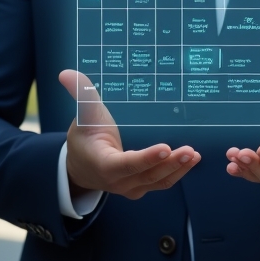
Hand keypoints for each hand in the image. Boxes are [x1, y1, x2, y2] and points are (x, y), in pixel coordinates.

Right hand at [58, 70, 200, 200]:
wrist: (81, 167)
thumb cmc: (85, 138)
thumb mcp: (82, 116)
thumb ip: (81, 96)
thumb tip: (66, 73)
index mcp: (103, 164)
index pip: (126, 164)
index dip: (145, 158)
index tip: (165, 148)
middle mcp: (118, 181)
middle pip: (148, 175)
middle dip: (170, 163)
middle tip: (189, 150)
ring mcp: (131, 187)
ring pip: (158, 181)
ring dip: (178, 169)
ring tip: (193, 154)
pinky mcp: (142, 187)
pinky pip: (161, 182)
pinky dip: (177, 172)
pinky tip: (190, 159)